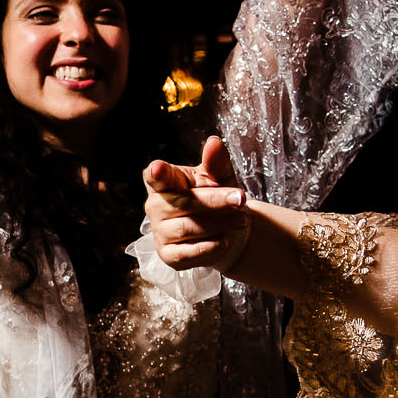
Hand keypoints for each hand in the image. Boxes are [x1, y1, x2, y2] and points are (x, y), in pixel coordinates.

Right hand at [143, 136, 248, 269]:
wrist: (225, 229)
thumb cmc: (216, 196)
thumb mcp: (219, 177)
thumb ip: (216, 161)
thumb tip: (215, 142)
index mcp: (164, 180)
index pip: (156, 175)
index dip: (157, 173)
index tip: (158, 169)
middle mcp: (155, 205)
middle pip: (183, 202)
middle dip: (215, 201)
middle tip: (241, 199)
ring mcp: (159, 231)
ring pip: (187, 228)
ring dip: (219, 225)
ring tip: (241, 221)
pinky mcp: (168, 254)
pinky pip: (187, 254)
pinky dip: (210, 247)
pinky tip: (224, 240)